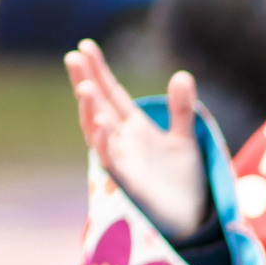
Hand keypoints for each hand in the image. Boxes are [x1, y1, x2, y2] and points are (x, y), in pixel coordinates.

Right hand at [65, 39, 208, 239]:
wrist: (191, 218)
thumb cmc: (182, 180)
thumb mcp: (185, 138)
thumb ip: (182, 109)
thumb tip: (182, 75)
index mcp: (134, 128)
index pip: (111, 94)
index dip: (98, 71)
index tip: (84, 46)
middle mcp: (122, 142)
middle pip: (98, 108)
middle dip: (85, 83)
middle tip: (73, 57)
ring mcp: (122, 162)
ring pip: (97, 134)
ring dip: (90, 112)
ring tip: (85, 88)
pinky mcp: (127, 183)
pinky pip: (110, 161)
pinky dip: (104, 142)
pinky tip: (101, 122)